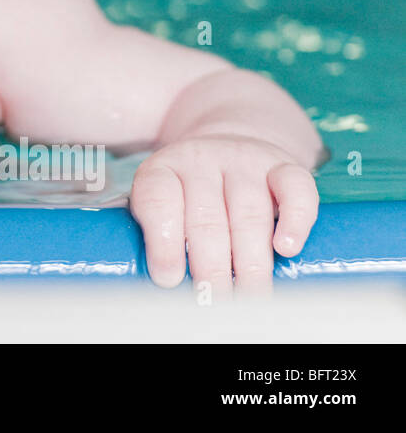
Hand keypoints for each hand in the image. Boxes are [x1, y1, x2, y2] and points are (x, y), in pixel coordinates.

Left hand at [130, 134, 318, 299]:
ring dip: (250, 262)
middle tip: (213, 301)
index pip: (157, 199)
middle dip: (210, 267)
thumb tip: (167, 283)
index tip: (168, 279)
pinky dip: (294, 220)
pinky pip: (294, 188)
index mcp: (163, 169)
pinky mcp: (282, 164)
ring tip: (248, 295)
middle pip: (206, 218)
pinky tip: (286, 249)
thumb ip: (158, 235)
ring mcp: (243, 160)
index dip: (163, 243)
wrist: (228, 150)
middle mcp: (201, 160)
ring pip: (249, 214)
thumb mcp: (162, 204)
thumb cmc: (189, 193)